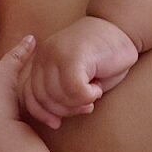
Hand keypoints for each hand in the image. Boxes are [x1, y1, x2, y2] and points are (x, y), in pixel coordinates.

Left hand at [18, 15, 138, 129]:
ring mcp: (57, 53)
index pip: (29, 95)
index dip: (42, 114)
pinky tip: (97, 89)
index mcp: (41, 60)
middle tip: (85, 106)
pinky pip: (74, 89)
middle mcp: (45, 55)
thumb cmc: (102, 56)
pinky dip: (87, 96)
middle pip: (43, 98)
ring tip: (93, 94)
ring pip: (58, 95)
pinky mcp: (74, 55)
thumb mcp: (75, 77)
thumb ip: (60, 92)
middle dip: (65, 111)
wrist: (122, 27)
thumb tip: (54, 118)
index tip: (57, 124)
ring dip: (78, 103)